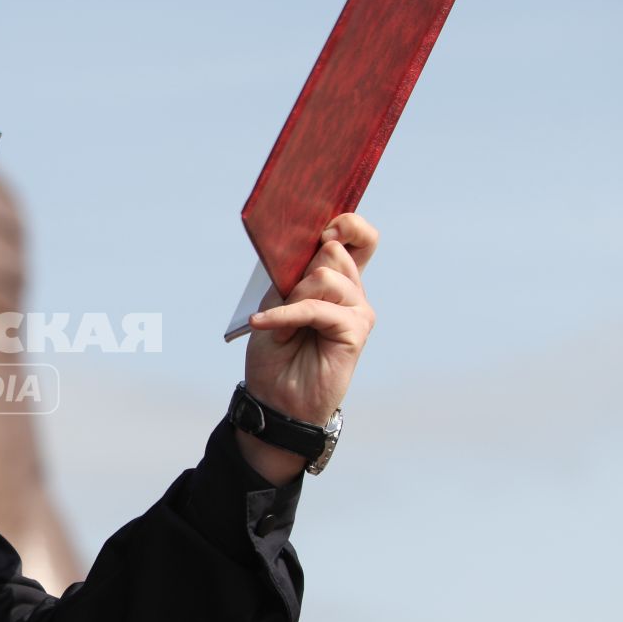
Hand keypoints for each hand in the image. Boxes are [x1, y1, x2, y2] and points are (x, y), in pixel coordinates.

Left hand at [239, 213, 378, 481]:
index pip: (359, 238)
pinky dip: (285, 315)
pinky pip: (317, 307)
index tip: (326, 224)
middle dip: (298, 272)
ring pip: (324, 276)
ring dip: (290, 299)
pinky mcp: (355, 331)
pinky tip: (263, 324)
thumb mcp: (276, 302)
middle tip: (283, 302)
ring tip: (277, 326)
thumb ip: (295, 274)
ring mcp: (357, 310)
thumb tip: (320, 244)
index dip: (348, 223)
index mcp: (336, 279)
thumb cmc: (275, 351)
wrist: (276, 398)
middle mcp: (352, 291)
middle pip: (334, 252)